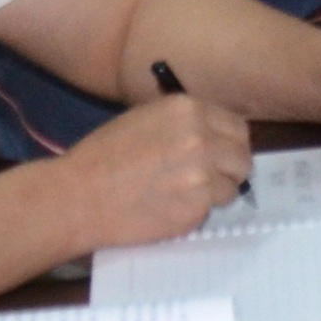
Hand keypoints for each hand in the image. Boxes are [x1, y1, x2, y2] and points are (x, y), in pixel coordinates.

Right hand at [45, 90, 251, 249]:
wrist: (78, 196)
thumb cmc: (102, 157)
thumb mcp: (145, 119)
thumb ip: (184, 123)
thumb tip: (214, 134)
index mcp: (189, 109)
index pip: (236, 126)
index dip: (228, 143)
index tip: (219, 154)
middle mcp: (202, 137)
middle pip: (242, 156)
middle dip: (229, 168)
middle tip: (207, 179)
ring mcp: (203, 173)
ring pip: (232, 185)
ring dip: (215, 192)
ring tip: (181, 194)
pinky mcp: (198, 206)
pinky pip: (212, 209)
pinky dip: (196, 211)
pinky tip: (169, 208)